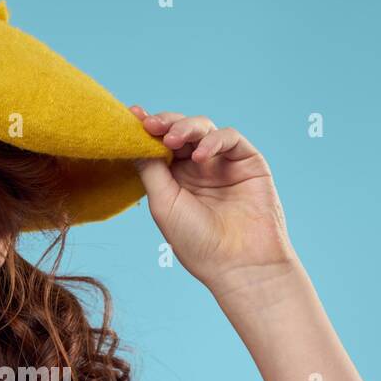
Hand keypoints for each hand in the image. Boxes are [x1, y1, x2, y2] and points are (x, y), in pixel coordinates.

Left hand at [129, 106, 299, 291]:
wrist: (239, 264)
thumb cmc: (198, 243)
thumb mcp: (163, 204)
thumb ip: (151, 169)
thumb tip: (135, 139)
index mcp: (175, 180)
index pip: (159, 146)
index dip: (146, 130)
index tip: (132, 116)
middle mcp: (198, 169)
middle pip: (179, 132)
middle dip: (164, 124)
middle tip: (149, 124)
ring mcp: (222, 163)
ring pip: (202, 128)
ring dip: (185, 127)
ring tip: (171, 139)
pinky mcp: (247, 161)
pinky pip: (229, 138)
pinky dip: (213, 140)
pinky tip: (200, 156)